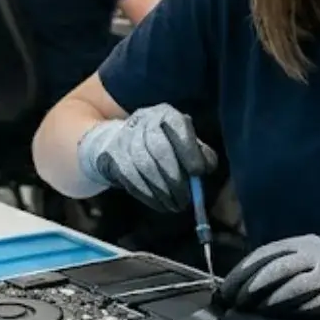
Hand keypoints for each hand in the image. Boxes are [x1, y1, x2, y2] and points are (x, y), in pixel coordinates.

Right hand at [76, 104, 216, 211]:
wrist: (116, 141)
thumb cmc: (161, 144)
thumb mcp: (182, 142)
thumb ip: (199, 153)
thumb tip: (207, 168)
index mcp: (165, 113)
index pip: (178, 126)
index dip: (189, 150)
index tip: (199, 172)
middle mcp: (143, 121)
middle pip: (159, 148)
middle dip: (175, 177)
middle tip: (186, 199)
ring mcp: (124, 138)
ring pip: (144, 167)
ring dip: (162, 191)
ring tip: (175, 205)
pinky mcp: (112, 156)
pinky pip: (131, 180)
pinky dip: (148, 196)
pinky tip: (160, 204)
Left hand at [216, 235, 319, 319]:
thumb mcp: (309, 263)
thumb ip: (282, 270)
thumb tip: (243, 287)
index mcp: (304, 243)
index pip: (264, 254)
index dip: (242, 272)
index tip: (226, 289)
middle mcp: (314, 252)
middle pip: (272, 266)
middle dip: (248, 285)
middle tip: (232, 301)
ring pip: (288, 282)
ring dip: (264, 297)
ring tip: (248, 309)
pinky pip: (308, 299)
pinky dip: (289, 307)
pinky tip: (274, 314)